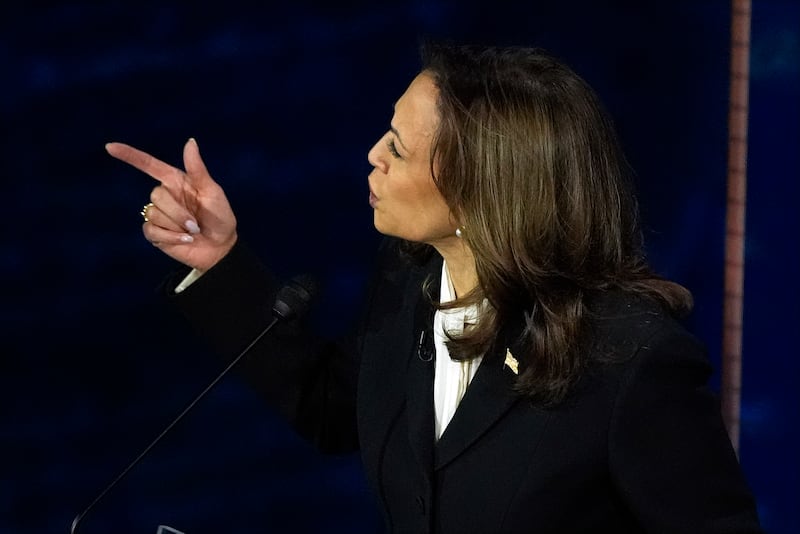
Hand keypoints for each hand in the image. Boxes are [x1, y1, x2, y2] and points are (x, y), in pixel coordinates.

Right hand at [106, 138, 237, 271]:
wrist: (221, 246)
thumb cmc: (219, 216)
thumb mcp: (212, 191)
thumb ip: (197, 169)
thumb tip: (190, 142)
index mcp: (176, 181)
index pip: (149, 165)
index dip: (130, 155)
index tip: (110, 147)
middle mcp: (165, 196)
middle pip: (155, 196)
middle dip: (178, 212)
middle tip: (196, 223)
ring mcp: (158, 215)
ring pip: (153, 214)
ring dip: (177, 225)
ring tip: (192, 231)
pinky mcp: (155, 233)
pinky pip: (151, 230)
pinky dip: (170, 237)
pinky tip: (185, 240)